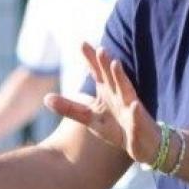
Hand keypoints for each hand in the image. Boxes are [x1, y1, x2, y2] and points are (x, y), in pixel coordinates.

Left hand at [44, 43, 159, 164]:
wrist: (143, 145)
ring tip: (115, 64)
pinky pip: (137, 117)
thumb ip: (69, 108)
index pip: (97, 73)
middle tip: (99, 48)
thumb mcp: (90, 119)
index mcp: (107, 93)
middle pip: (111, 77)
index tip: (81, 43)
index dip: (90, 59)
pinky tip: (134, 105)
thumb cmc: (117, 129)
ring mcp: (130, 108)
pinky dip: (136, 111)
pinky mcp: (139, 123)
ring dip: (121, 77)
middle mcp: (119, 95)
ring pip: (126, 90)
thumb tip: (45, 98)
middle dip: (105, 63)